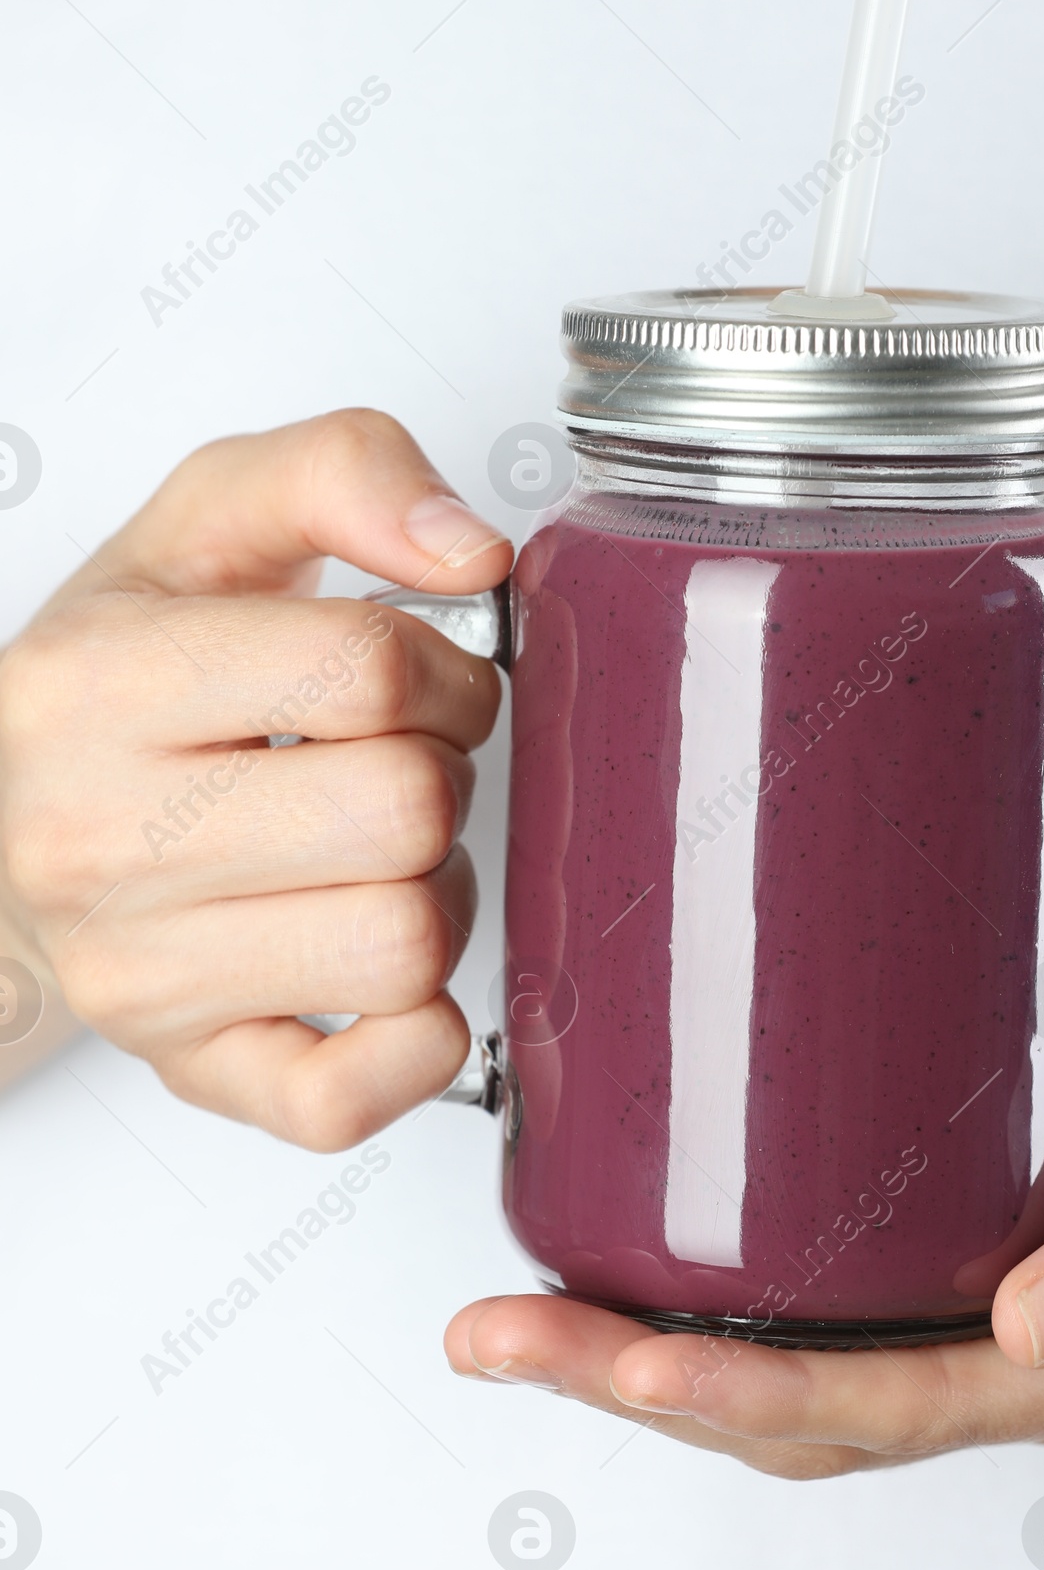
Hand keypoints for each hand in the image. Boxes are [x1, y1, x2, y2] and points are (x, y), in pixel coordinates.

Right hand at [0, 411, 511, 1145]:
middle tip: (395, 764)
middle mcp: (97, 840)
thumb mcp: (206, 524)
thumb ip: (342, 472)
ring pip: (406, 945)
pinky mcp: (189, 1069)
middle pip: (405, 811)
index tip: (428, 677)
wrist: (12, 815)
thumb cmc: (123, 679)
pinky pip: (350, 1097)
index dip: (449, 665)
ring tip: (375, 855)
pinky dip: (415, 1040)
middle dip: (441, 775)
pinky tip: (386, 973)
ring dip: (434, 892)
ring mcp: (139, 974)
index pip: (368, 670)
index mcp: (97, 687)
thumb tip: (471, 555)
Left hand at [445, 888, 1043, 1474]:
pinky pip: (856, 1258)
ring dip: (672, 1331)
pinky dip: (744, 1257)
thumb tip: (1029, 1329)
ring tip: (528, 1293)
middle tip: (493, 1328)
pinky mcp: (998, 1189)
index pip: (892, 1412)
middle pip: (819, 1402)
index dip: (735, 1393)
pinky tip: (658, 1205)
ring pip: (819, 1344)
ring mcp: (1020, 1272)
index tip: (597, 1355)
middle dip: (648, 1378)